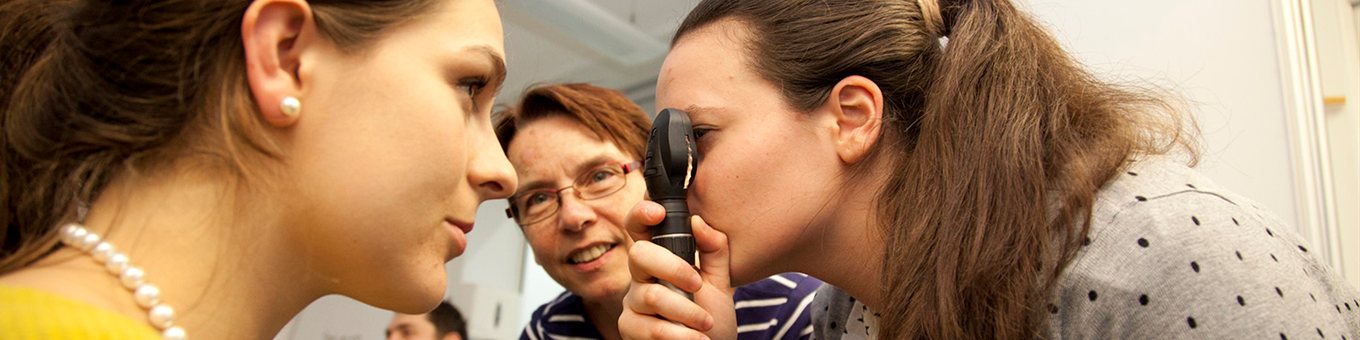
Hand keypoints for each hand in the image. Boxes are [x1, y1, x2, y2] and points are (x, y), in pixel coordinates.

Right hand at [619, 202, 736, 339]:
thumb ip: (714, 250)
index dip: (641, 213)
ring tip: (706, 324)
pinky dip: (681, 335)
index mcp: (659, 259)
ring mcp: (632, 303)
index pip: (640, 228)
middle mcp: (640, 277)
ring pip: (652, 295)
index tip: (659, 213)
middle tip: (697, 286)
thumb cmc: (711, 319)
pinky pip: (651, 327)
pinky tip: (696, 339)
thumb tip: (698, 220)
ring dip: (688, 312)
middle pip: (639, 254)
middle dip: (674, 268)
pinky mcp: (629, 329)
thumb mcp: (720, 283)